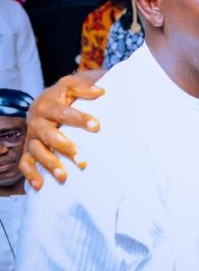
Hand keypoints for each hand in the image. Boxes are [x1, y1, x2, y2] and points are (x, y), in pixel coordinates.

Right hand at [20, 70, 104, 189]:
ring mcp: (32, 136)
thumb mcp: (71, 85)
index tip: (96, 126)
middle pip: (48, 135)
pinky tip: (40, 185)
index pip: (63, 113)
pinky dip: (31, 174)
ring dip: (49, 164)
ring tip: (63, 176)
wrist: (46, 101)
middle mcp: (37, 121)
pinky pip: (25, 163)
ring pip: (37, 151)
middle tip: (81, 158)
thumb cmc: (64, 94)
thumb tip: (101, 91)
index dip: (79, 119)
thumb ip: (84, 86)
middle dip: (65, 147)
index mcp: (48, 104)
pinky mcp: (29, 149)